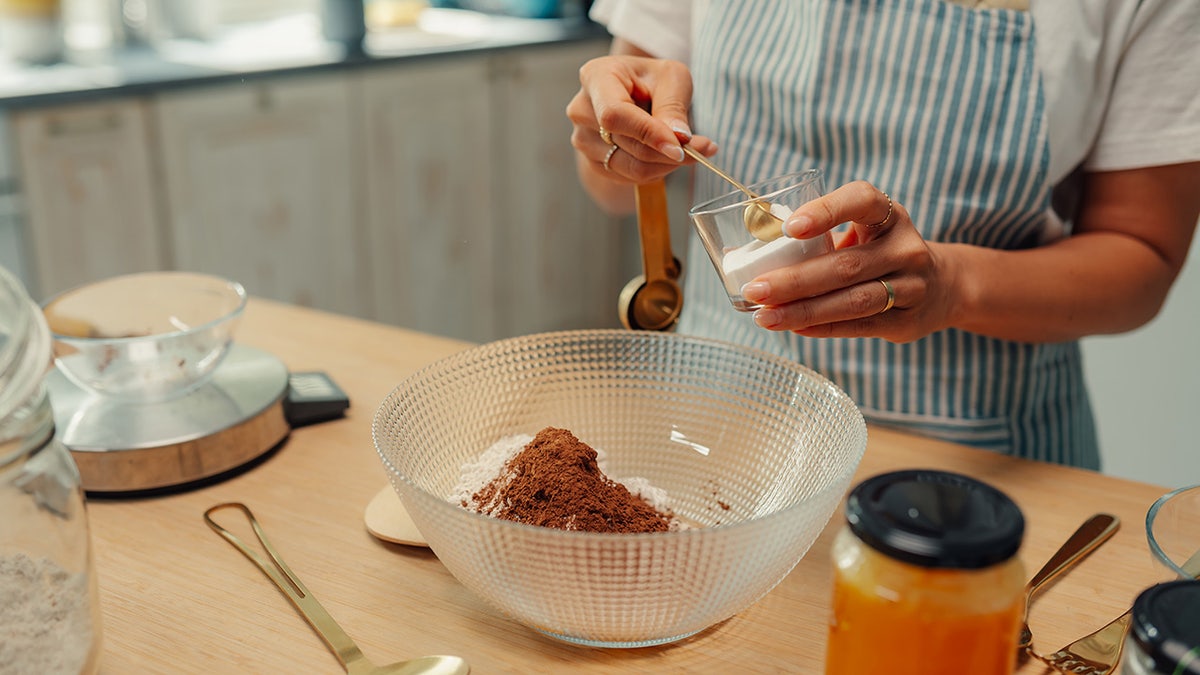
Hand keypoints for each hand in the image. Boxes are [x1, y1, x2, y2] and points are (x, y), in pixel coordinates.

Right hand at [566, 54, 717, 184]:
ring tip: (688, 149)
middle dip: (669, 152)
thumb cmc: (652, 80)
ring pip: (631, 167)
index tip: (680, 147)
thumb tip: (679, 137)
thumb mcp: (671, 78)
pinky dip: (657, 171)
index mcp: (596, 78)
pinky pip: (630, 178)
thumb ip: (673, 106)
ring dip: (667, 164)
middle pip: (626, 144)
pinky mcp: (593, 162)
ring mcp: (583, 139)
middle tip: (704, 148)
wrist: (636, 93)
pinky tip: (667, 155)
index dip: (648, 134)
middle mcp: (582, 110)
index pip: (615, 114)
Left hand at [739, 181, 957, 342]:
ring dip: (804, 310)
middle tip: (755, 288)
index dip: (826, 211)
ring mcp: (911, 286)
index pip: (862, 201)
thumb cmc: (878, 252)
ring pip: (852, 300)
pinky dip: (821, 327)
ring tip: (765, 316)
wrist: (943, 286)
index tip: (790, 227)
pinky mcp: (906, 321)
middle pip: (846, 265)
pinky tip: (792, 327)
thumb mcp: (860, 233)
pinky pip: (858, 326)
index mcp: (889, 215)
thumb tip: (736, 252)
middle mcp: (905, 248)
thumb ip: (812, 240)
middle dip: (795, 279)